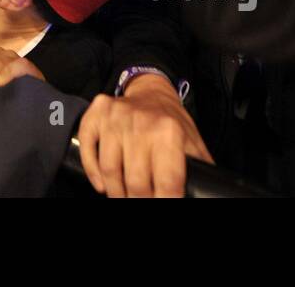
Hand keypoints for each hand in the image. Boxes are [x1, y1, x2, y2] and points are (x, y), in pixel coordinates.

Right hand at [76, 77, 213, 197]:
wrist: (151, 88)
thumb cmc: (171, 121)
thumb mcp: (192, 142)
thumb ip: (199, 169)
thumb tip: (206, 193)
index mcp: (169, 132)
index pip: (168, 182)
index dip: (166, 201)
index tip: (163, 205)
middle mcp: (141, 123)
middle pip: (136, 182)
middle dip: (138, 201)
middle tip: (140, 204)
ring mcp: (115, 118)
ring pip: (110, 170)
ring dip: (116, 193)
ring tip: (123, 198)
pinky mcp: (96, 115)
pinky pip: (89, 150)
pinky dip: (93, 172)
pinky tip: (102, 186)